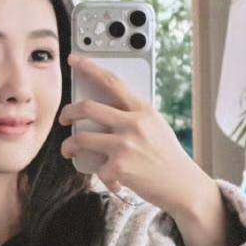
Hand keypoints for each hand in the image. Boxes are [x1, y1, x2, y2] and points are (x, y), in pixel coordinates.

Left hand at [57, 52, 212, 219]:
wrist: (182, 185)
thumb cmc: (168, 157)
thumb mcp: (156, 126)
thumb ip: (134, 116)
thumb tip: (107, 112)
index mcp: (142, 110)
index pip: (111, 81)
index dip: (89, 68)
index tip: (74, 60)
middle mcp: (132, 124)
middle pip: (88, 108)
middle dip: (68, 112)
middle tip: (64, 118)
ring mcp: (124, 145)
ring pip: (81, 139)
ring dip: (68, 145)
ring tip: (69, 150)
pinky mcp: (119, 168)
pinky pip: (96, 169)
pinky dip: (101, 176)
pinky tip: (112, 180)